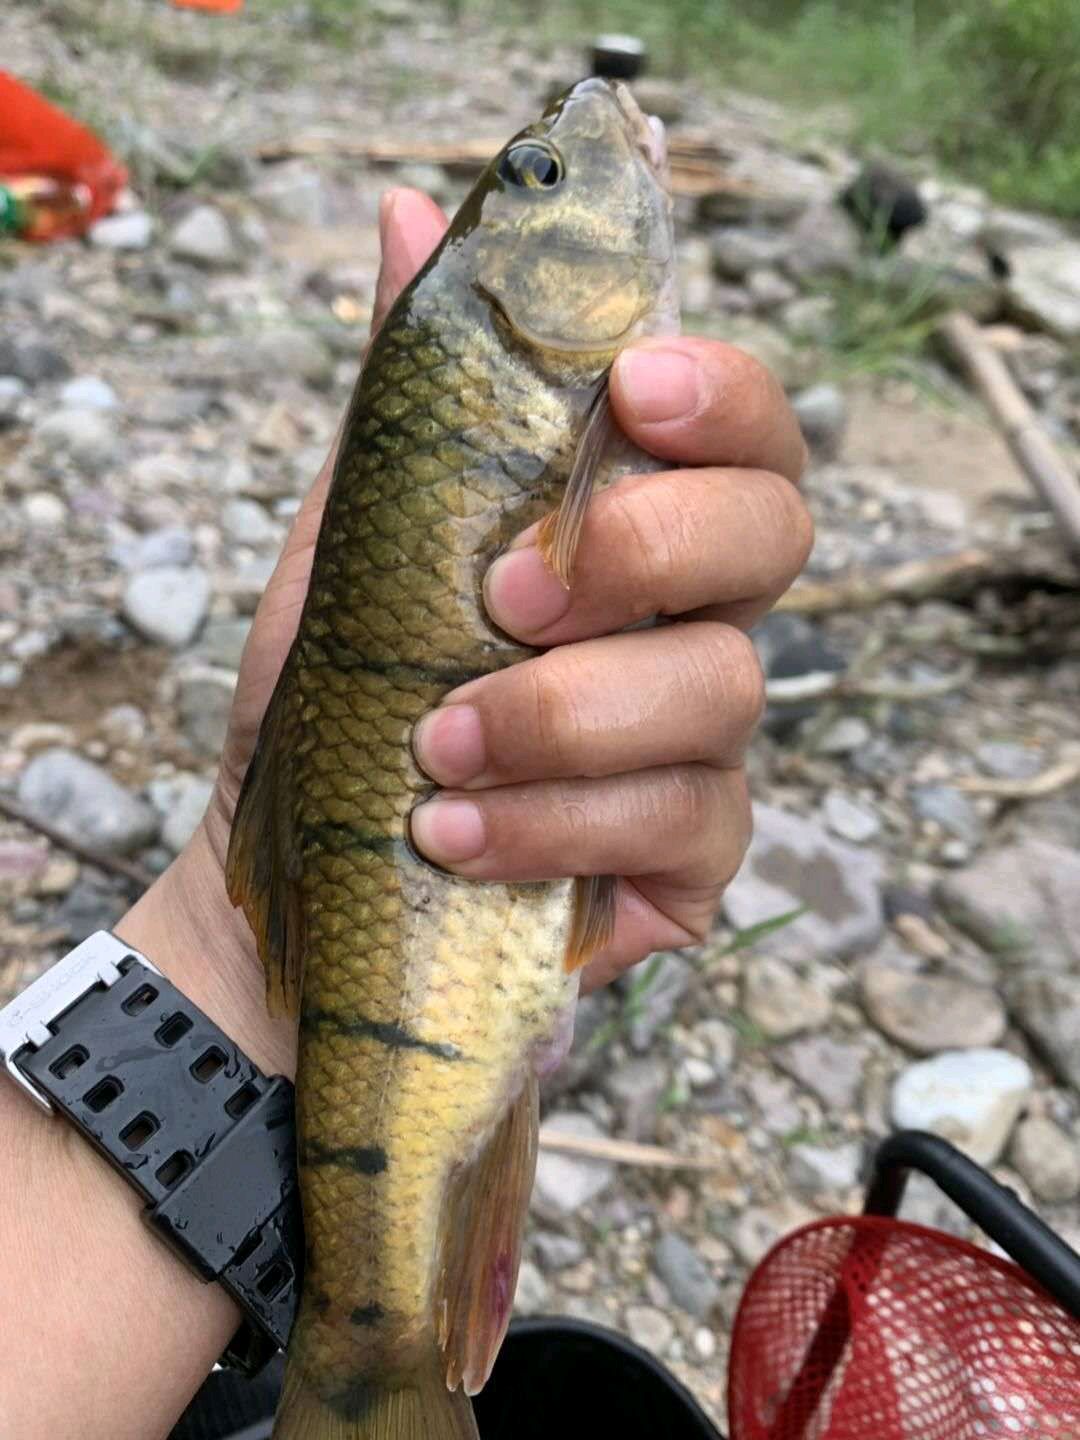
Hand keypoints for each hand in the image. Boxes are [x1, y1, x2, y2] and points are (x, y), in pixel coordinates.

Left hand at [122, 186, 809, 1071]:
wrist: (299, 870)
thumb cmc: (339, 698)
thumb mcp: (356, 541)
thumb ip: (410, 398)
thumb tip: (408, 212)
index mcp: (632, 528)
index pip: (746, 433)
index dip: (724, 396)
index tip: (631, 390)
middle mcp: (690, 623)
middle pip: (774, 538)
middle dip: (645, 549)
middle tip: (507, 595)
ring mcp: (700, 745)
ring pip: (725, 689)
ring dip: (564, 713)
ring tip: (433, 747)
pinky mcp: (688, 858)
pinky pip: (684, 822)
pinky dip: (559, 823)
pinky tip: (455, 836)